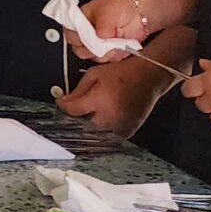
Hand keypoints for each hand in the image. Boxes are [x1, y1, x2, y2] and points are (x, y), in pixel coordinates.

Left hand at [54, 49, 177, 135]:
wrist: (148, 77)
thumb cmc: (122, 73)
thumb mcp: (94, 75)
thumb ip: (78, 90)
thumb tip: (63, 102)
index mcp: (99, 100)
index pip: (73, 111)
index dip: (64, 106)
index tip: (61, 103)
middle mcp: (109, 116)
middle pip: (82, 126)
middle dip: (75, 120)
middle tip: (75, 111)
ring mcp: (120, 126)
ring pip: (95, 135)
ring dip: (88, 128)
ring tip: (89, 116)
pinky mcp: (128, 132)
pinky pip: (109, 138)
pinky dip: (102, 132)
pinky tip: (102, 121)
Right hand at [80, 0, 151, 56]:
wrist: (137, 12)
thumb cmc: (119, 6)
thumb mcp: (108, 11)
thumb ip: (102, 25)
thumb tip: (99, 36)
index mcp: (78, 22)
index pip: (71, 35)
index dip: (80, 39)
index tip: (92, 36)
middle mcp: (86, 35)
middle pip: (81, 50)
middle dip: (94, 48)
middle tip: (104, 41)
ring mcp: (97, 45)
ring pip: (95, 57)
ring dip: (107, 51)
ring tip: (116, 40)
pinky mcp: (108, 52)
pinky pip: (109, 60)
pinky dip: (116, 54)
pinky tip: (121, 44)